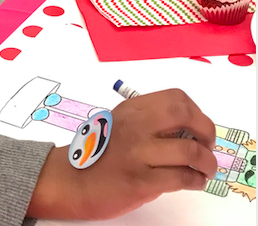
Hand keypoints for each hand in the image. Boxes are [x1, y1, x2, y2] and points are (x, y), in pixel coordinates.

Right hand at [28, 89, 216, 220]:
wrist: (71, 179)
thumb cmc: (99, 153)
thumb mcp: (120, 124)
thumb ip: (148, 121)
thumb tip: (188, 130)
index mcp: (132, 109)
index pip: (175, 98)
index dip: (196, 111)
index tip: (199, 127)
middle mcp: (136, 125)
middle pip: (185, 115)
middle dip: (206, 130)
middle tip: (208, 145)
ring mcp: (138, 152)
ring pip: (189, 151)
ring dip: (207, 162)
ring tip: (206, 169)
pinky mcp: (140, 180)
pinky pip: (180, 178)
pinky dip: (196, 180)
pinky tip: (194, 182)